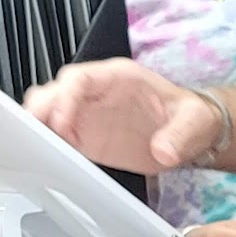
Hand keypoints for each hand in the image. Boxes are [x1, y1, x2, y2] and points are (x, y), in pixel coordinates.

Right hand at [26, 59, 221, 172]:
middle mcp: (98, 93)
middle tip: (39, 135)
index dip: (66, 98)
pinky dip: (52, 146)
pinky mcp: (89, 138)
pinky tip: (51, 159)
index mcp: (119, 78)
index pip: (80, 79)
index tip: (63, 122)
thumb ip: (179, 135)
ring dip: (41, 128)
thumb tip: (163, 151)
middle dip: (42, 110)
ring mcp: (90, 115)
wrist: (192, 134)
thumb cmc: (190, 117)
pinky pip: (61, 138)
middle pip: (56, 92)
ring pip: (51, 113)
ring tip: (39, 149)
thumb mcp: (194, 121)